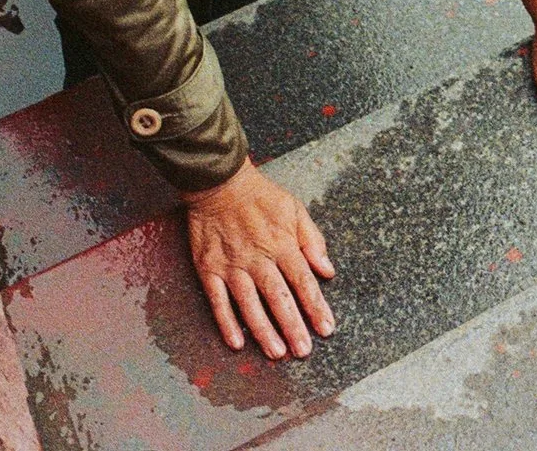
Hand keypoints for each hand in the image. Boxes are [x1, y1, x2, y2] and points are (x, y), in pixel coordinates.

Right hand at [183, 162, 335, 359]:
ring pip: (250, 304)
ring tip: (277, 353)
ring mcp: (232, 266)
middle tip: (303, 351)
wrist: (219, 183)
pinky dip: (227, 322)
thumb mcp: (295, 209)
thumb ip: (313, 240)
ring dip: (264, 330)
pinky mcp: (209, 269)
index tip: (326, 328)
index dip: (316, 307)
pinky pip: (218, 300)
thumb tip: (327, 270)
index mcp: (282, 244)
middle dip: (293, 326)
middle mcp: (258, 258)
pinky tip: (237, 342)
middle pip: (279, 298)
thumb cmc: (261, 196)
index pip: (304, 282)